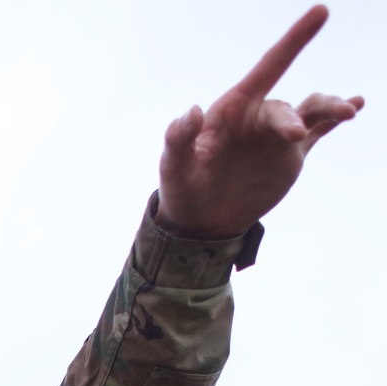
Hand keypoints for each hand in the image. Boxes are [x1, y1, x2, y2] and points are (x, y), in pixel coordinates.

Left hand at [157, 5, 362, 237]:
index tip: (322, 12)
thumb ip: (179, 139)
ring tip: (348, 112)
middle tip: (294, 136)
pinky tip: (357, 106)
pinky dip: (334, 121)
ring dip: (330, 109)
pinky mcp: (288, 158)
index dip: (294, 40)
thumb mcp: (174, 166)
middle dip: (289, 121)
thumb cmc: (182, 187)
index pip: (268, 66)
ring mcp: (276, 137)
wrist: (199, 220)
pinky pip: (318, 133)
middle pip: (283, 109)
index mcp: (234, 108)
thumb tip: (190, 112)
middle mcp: (259, 117)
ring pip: (310, 113)